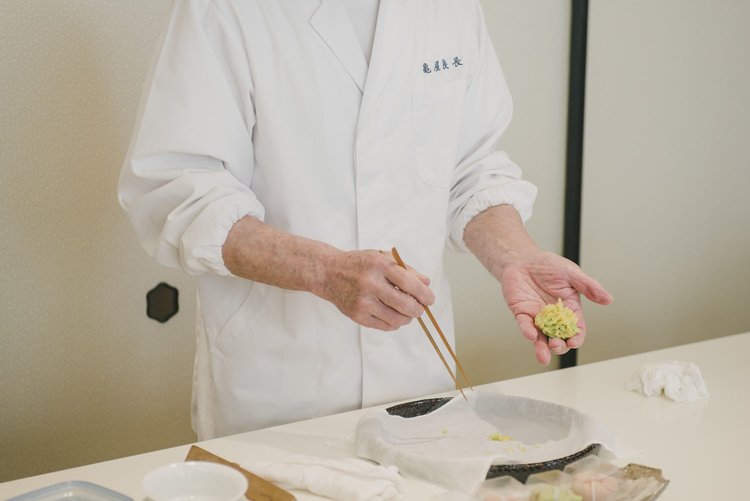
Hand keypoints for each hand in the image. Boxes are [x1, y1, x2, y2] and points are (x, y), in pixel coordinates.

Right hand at [318, 250, 433, 330]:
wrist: (328, 273)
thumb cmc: (359, 264)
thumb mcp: (382, 258)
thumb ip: (405, 269)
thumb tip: (426, 284)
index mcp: (379, 266)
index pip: (408, 283)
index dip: (424, 294)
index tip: (430, 299)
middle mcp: (371, 284)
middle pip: (405, 305)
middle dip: (418, 310)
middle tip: (420, 309)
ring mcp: (363, 301)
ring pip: (396, 319)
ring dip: (407, 318)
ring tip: (407, 313)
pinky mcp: (357, 315)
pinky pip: (384, 325)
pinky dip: (394, 323)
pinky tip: (393, 316)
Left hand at [498, 250, 612, 364]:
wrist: (524, 259)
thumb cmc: (548, 265)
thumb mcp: (571, 273)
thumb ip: (589, 286)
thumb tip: (608, 299)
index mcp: (570, 309)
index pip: (576, 329)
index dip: (576, 338)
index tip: (574, 342)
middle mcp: (554, 317)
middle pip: (559, 338)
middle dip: (560, 346)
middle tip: (558, 345)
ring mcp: (538, 317)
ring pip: (540, 338)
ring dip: (542, 348)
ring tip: (544, 356)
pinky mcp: (522, 313)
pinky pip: (525, 325)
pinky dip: (527, 331)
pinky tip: (531, 334)